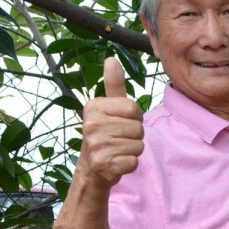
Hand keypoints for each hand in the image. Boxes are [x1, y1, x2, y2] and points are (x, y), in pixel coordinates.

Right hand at [79, 56, 144, 185]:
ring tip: (118, 151)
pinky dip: (130, 164)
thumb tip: (112, 59)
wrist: (91, 169)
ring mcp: (96, 145)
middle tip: (119, 140)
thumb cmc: (104, 135)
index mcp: (93, 107)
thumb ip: (114, 85)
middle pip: (138, 128)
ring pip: (138, 145)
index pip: (133, 108)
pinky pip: (133, 161)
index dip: (134, 118)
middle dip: (135, 136)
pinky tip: (117, 163)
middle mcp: (91, 124)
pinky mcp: (103, 164)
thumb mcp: (108, 108)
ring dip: (133, 150)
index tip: (121, 124)